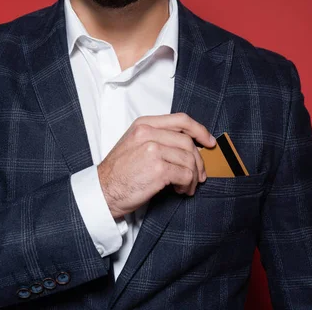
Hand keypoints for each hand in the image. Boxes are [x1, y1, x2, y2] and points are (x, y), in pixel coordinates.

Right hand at [97, 113, 215, 218]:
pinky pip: (186, 174)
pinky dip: (188, 185)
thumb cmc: (119, 171)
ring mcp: (153, 150)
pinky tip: (181, 191)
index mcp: (144, 124)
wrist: (102, 190)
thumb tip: (187, 146)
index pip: (180, 119)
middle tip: (199, 175)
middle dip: (198, 160)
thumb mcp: (134, 143)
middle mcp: (148, 133)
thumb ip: (157, 137)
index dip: (199, 129)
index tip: (208, 141)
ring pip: (189, 159)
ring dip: (193, 176)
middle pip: (187, 141)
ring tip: (187, 187)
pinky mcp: (158, 169)